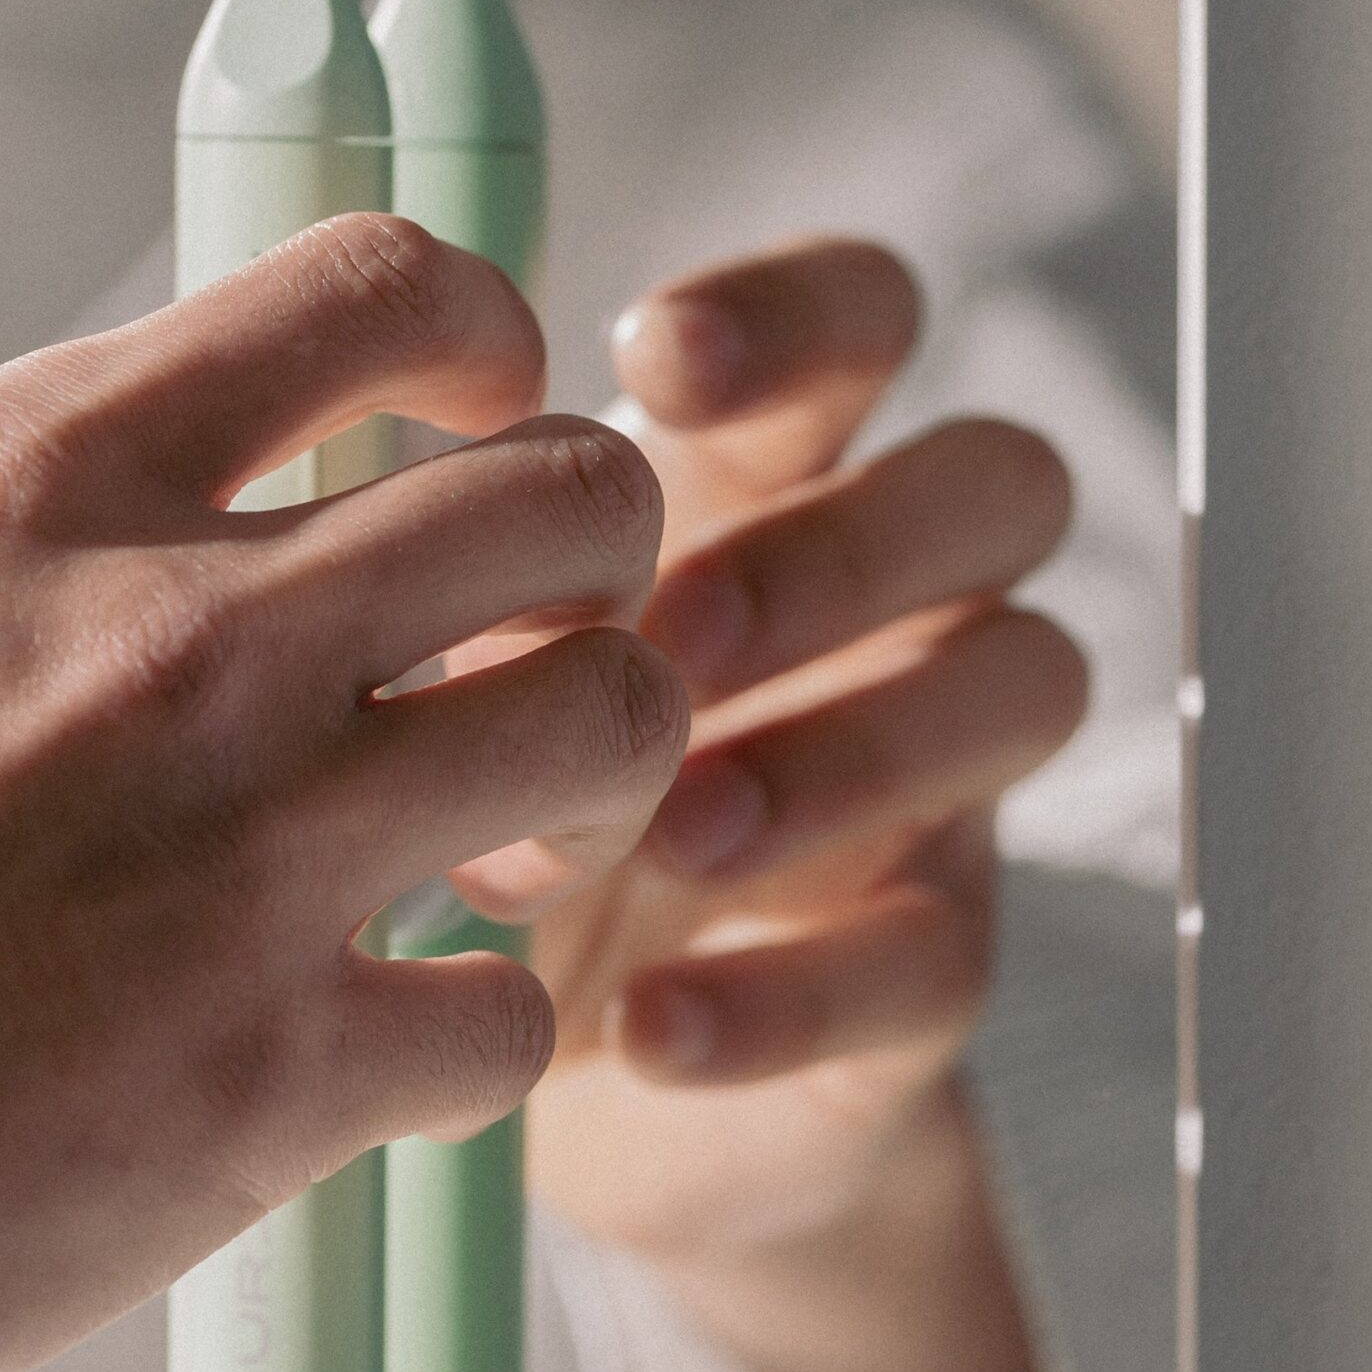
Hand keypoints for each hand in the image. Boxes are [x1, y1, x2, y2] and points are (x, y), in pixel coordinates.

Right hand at [0, 216, 686, 1371]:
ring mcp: (252, 844)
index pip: (378, 282)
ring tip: (503, 844)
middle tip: (531, 640)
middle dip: (593, 556)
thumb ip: (10, 511)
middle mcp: (185, 625)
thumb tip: (150, 481)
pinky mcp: (273, 1074)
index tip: (478, 401)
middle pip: (567, 493)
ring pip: (616, 720)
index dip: (480, 329)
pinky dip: (484, 1029)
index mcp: (43, 474)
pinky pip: (520, 1015)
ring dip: (592, 779)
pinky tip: (398, 1045)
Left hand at [505, 239, 1087, 1371]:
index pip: (858, 319)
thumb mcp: (443, 642)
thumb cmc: (468, 777)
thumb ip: (443, 538)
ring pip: (1022, 679)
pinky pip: (943, 951)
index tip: (647, 360)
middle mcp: (878, 600)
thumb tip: (348, 448)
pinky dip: (792, 989)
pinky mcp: (928, 959)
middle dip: (843, 542)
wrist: (530, 1060)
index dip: (795, 310)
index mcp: (761, 477)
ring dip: (843, 747)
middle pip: (997, 480)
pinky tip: (648, 1025)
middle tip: (675, 632)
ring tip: (672, 831)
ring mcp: (931, 772)